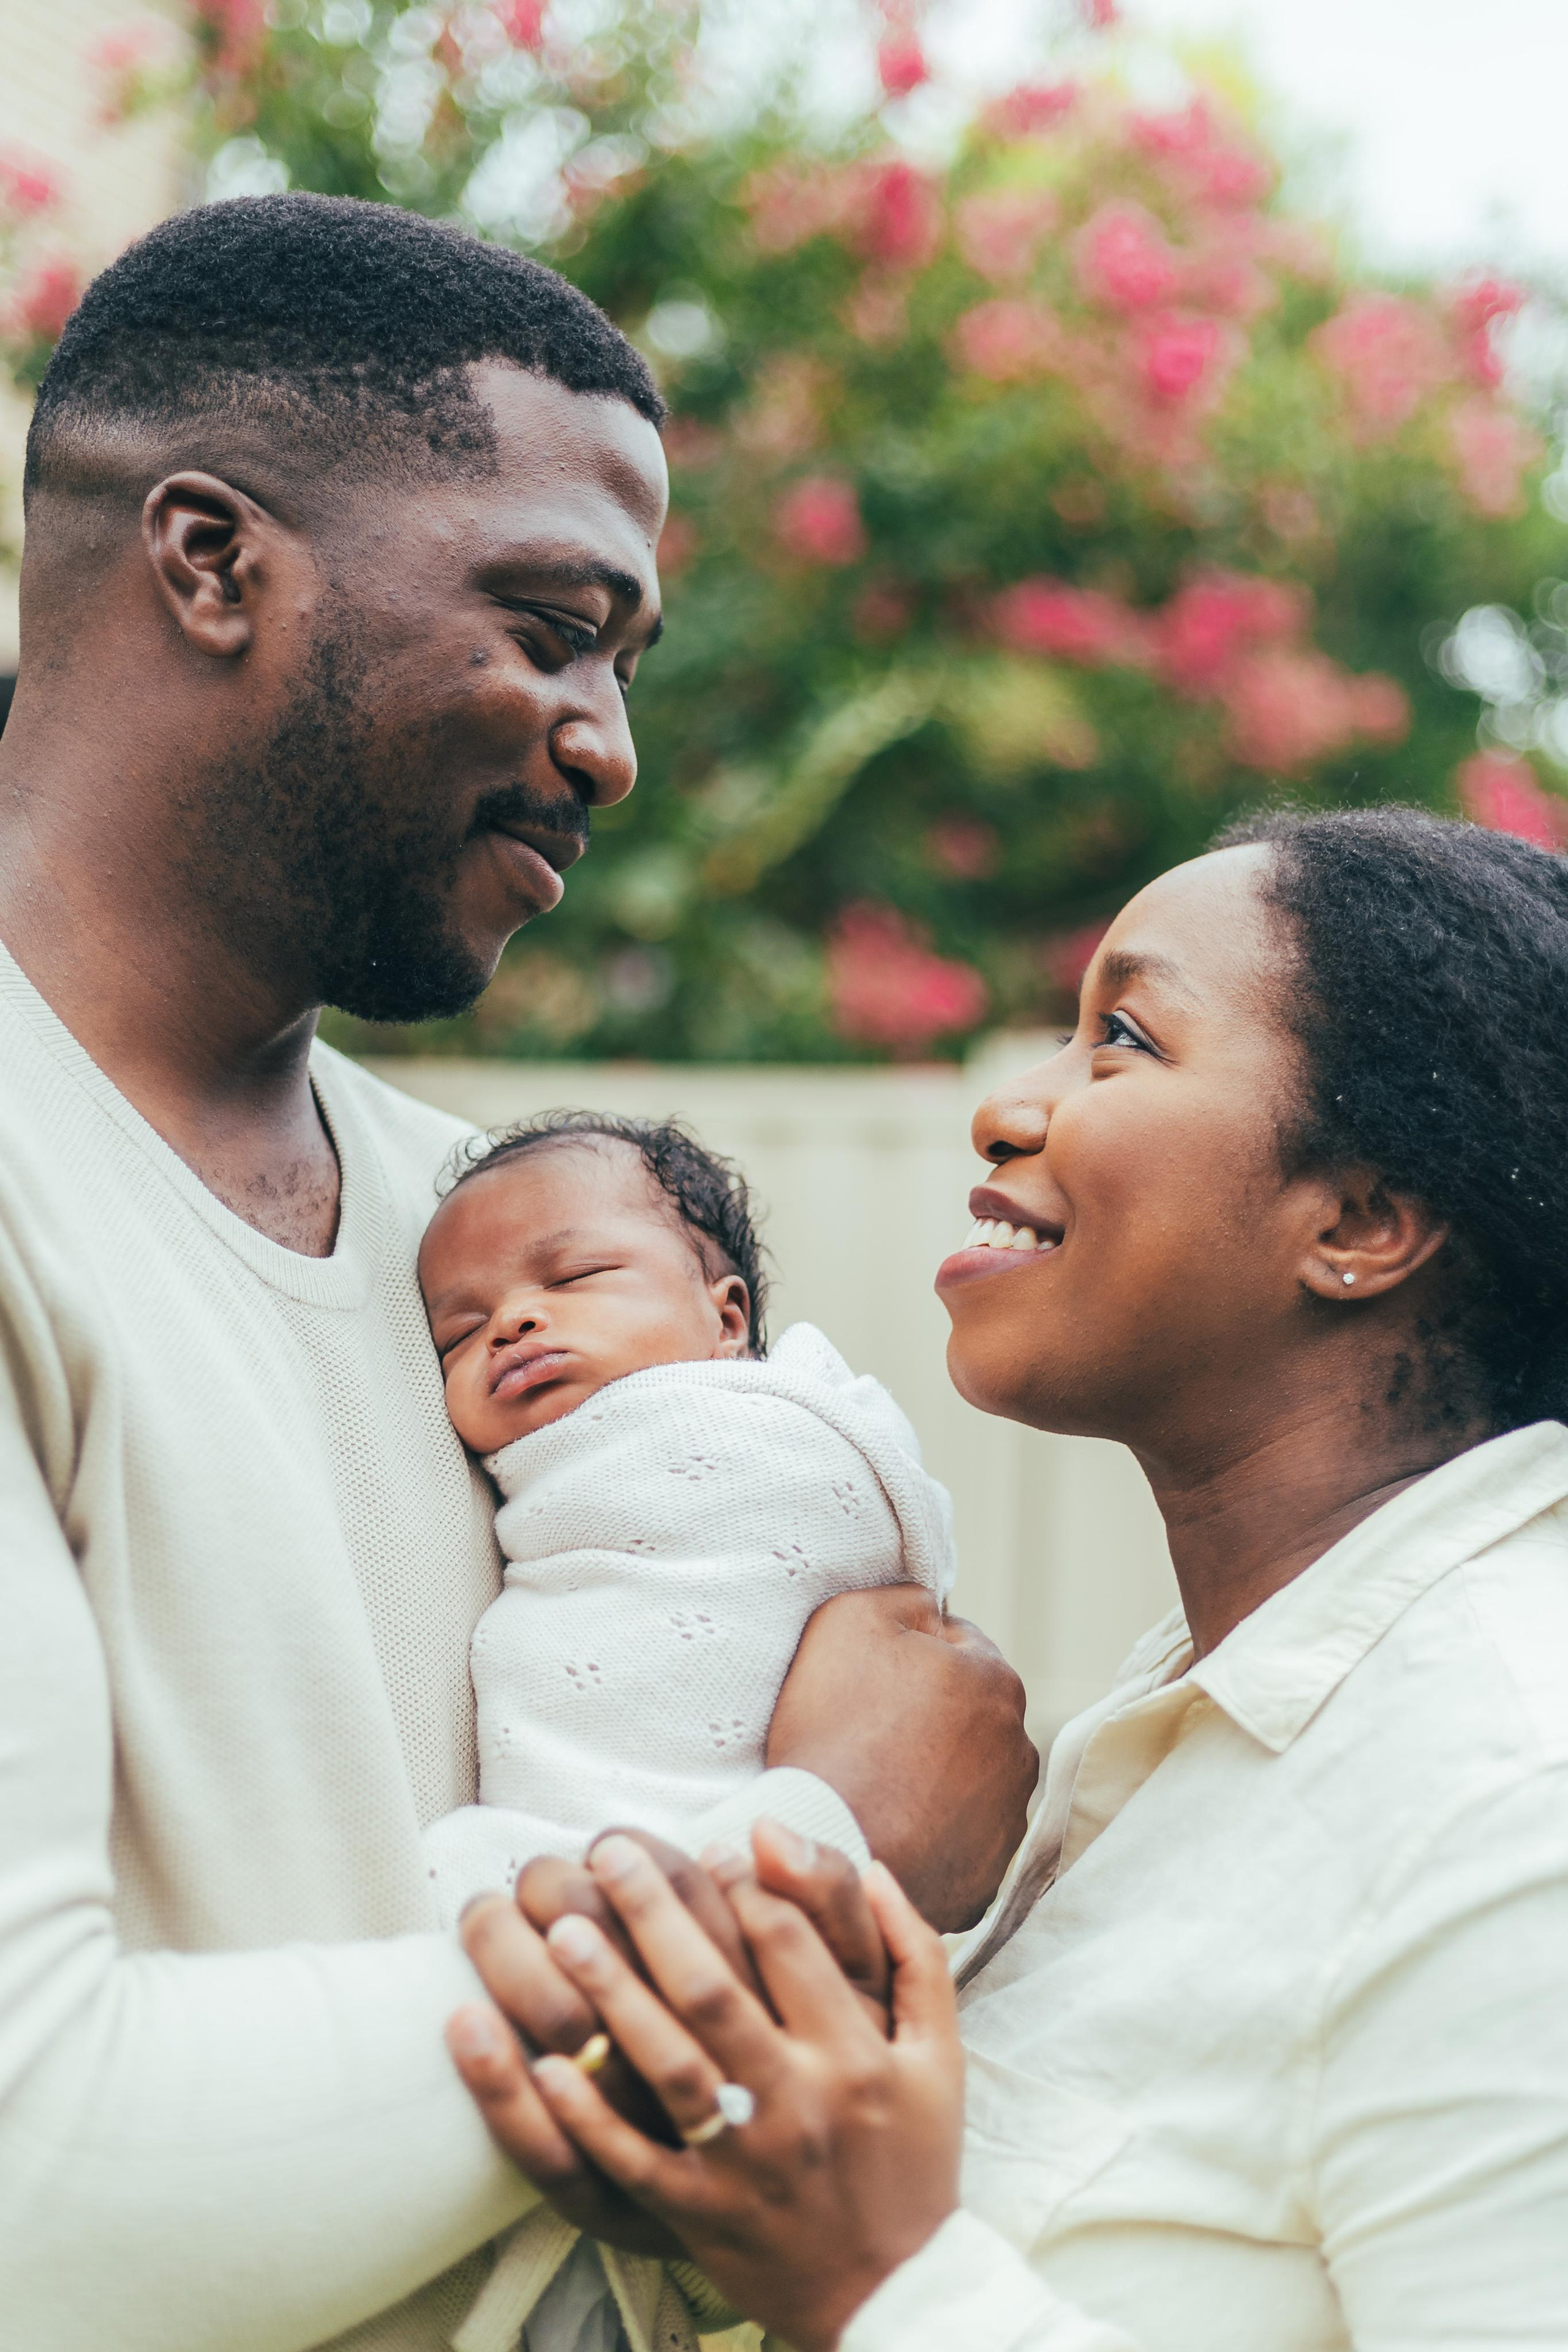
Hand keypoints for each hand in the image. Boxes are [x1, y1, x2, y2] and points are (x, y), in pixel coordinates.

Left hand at [524, 1833, 964, 2351]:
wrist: (898, 2298)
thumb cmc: (914, 2165)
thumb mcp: (940, 2057)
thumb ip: (915, 1956)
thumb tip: (874, 1867)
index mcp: (855, 2056)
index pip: (792, 1946)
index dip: (747, 1886)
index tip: (710, 1845)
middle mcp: (799, 2102)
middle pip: (715, 1990)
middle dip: (658, 1915)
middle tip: (610, 1854)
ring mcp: (745, 2163)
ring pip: (669, 2064)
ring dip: (612, 1993)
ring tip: (564, 1930)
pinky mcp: (701, 2217)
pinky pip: (635, 2162)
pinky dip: (589, 2116)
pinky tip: (545, 2065)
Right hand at [767, 1584, 1037, 1929]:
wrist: (827, 1846)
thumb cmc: (834, 1729)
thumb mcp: (849, 1620)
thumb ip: (903, 1597)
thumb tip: (930, 1605)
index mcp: (995, 1679)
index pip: (957, 1644)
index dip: (907, 1655)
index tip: (869, 1681)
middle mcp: (1019, 1746)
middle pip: (968, 1712)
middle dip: (928, 1716)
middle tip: (867, 1735)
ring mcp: (1009, 1816)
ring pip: (969, 1776)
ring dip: (935, 1774)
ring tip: (877, 1787)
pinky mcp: (988, 1873)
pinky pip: (960, 1837)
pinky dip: (932, 1830)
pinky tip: (890, 1828)